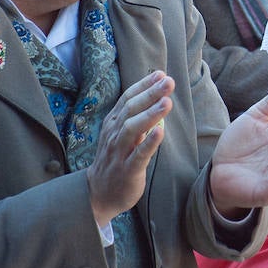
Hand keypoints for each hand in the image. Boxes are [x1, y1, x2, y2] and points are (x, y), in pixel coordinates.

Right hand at [87, 70, 173, 226]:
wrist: (99, 193)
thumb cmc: (116, 158)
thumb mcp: (121, 134)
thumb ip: (135, 116)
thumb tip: (156, 94)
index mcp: (113, 123)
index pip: (127, 99)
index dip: (144, 85)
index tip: (161, 74)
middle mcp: (114, 134)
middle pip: (131, 109)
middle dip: (150, 94)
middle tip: (169, 82)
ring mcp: (119, 152)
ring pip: (132, 129)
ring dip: (150, 114)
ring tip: (167, 102)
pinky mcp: (127, 170)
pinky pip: (138, 155)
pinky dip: (148, 143)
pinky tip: (160, 132)